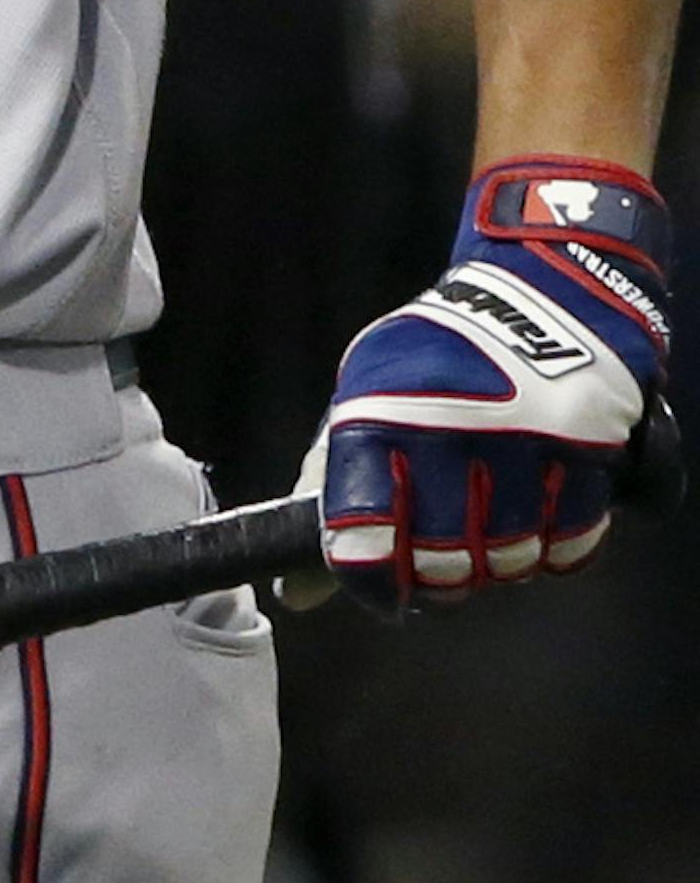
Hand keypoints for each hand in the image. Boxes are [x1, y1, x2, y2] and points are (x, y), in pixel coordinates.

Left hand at [306, 162, 669, 609]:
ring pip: (511, 561)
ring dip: (504, 559)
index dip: (372, 580)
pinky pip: (571, 540)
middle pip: (443, 565)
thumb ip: (332, 493)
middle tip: (448, 554)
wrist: (545, 289)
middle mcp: (446, 426)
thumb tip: (293, 594)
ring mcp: (522, 437)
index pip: (362, 538)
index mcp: (377, 416)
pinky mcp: (588, 446)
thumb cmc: (439, 360)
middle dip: (444, 576)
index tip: (387, 591)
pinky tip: (543, 508)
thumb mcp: (367, 400)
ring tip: (498, 520)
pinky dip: (558, 541)